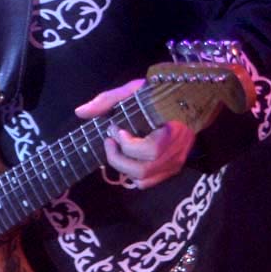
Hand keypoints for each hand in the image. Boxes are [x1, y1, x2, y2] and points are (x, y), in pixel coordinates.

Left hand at [74, 78, 195, 188]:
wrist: (190, 98)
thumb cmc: (160, 92)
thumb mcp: (134, 89)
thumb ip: (107, 100)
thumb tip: (80, 112)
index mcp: (171, 130)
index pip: (150, 150)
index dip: (127, 144)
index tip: (115, 128)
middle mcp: (175, 151)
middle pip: (143, 170)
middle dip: (118, 158)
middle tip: (109, 140)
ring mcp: (175, 162)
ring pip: (144, 179)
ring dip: (123, 167)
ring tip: (117, 149)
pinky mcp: (172, 168)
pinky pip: (149, 182)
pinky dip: (133, 175)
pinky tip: (127, 158)